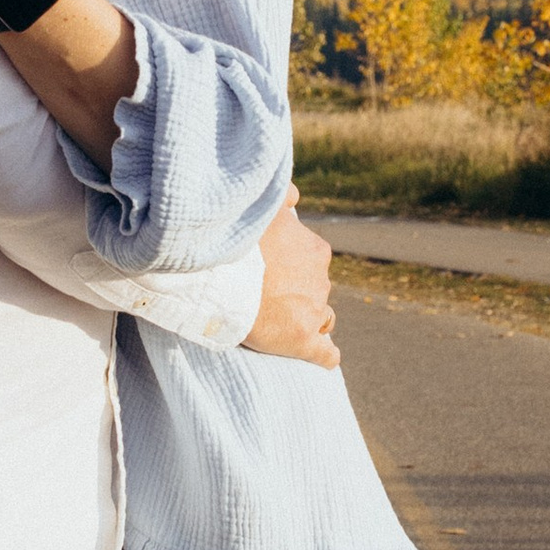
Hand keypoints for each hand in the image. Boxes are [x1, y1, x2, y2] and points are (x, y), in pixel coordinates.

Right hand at [242, 194, 337, 369]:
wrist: (223, 276)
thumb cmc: (240, 240)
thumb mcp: (265, 207)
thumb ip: (283, 196)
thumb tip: (295, 194)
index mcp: (315, 250)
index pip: (314, 261)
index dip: (295, 267)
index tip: (274, 271)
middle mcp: (321, 280)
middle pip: (317, 288)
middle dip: (300, 292)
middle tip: (270, 295)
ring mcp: (314, 311)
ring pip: (323, 317)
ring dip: (310, 319)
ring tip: (286, 323)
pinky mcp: (303, 340)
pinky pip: (326, 354)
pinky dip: (325, 355)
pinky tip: (324, 356)